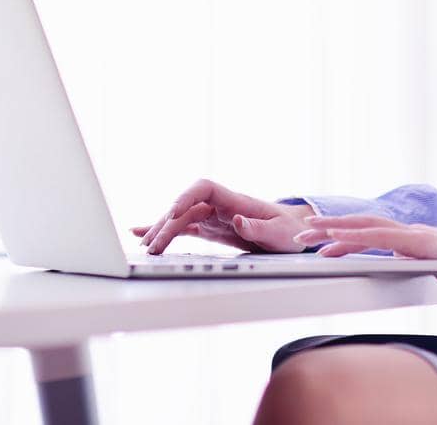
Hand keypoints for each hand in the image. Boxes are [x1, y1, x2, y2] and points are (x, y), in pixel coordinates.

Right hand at [129, 178, 314, 254]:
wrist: (293, 230)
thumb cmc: (288, 229)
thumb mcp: (278, 232)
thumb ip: (257, 227)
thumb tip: (236, 219)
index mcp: (236, 201)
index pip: (204, 189)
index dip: (186, 197)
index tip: (173, 214)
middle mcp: (221, 205)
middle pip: (186, 207)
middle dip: (166, 224)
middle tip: (152, 246)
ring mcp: (214, 216)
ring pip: (181, 219)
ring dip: (162, 231)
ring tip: (145, 247)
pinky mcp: (212, 228)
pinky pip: (185, 228)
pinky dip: (166, 231)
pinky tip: (143, 234)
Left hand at [292, 213, 436, 286]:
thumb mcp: (433, 265)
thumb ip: (413, 262)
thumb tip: (397, 267)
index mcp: (408, 237)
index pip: (369, 231)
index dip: (342, 233)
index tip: (318, 239)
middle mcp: (407, 231)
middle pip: (360, 224)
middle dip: (328, 228)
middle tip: (300, 235)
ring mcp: (412, 235)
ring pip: (366, 227)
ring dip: (335, 229)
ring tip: (310, 235)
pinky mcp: (418, 243)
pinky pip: (383, 239)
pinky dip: (358, 238)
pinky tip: (341, 241)